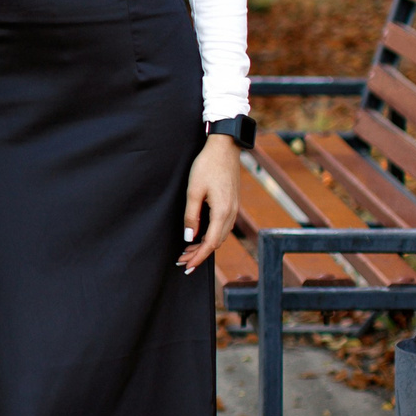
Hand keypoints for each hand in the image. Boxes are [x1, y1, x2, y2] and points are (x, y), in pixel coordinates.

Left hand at [179, 133, 243, 273]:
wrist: (225, 148)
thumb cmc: (207, 166)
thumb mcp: (193, 190)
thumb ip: (192, 215)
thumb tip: (190, 237)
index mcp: (222, 212)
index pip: (211, 243)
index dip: (198, 257)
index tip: (187, 266)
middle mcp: (231, 214)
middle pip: (216, 243)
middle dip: (199, 254)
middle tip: (182, 261)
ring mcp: (233, 209)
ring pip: (220, 236)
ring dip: (205, 245)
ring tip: (187, 251)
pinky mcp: (232, 204)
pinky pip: (222, 226)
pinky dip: (211, 235)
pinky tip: (199, 235)